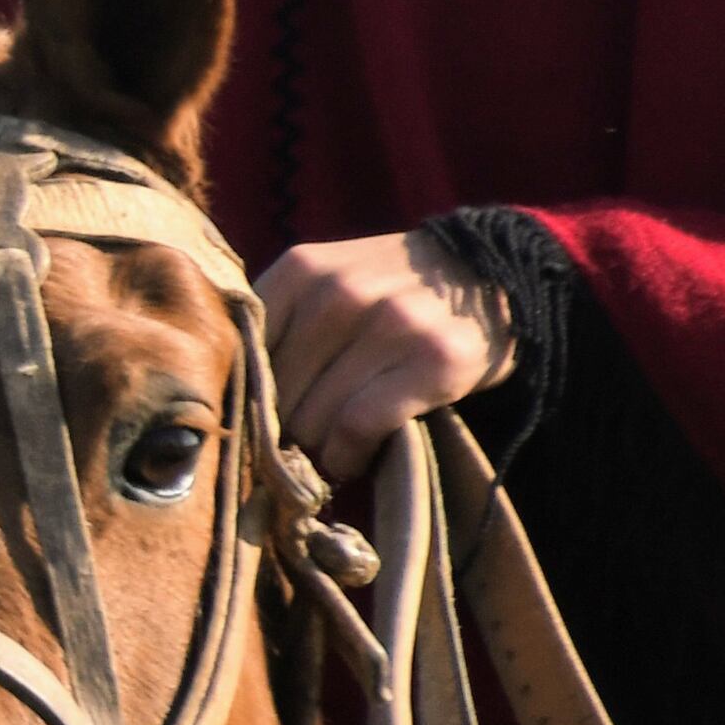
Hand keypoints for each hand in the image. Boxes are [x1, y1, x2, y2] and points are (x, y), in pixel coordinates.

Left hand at [258, 230, 516, 480]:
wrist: (497, 275)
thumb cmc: (394, 290)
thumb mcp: (329, 281)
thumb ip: (278, 324)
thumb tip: (227, 399)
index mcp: (300, 269)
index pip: (239, 355)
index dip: (244, 398)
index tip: (255, 421)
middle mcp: (341, 291)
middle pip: (275, 394)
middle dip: (282, 428)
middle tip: (299, 443)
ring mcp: (391, 324)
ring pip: (313, 417)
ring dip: (316, 448)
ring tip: (330, 447)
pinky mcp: (434, 361)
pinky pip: (359, 426)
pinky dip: (348, 454)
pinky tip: (354, 455)